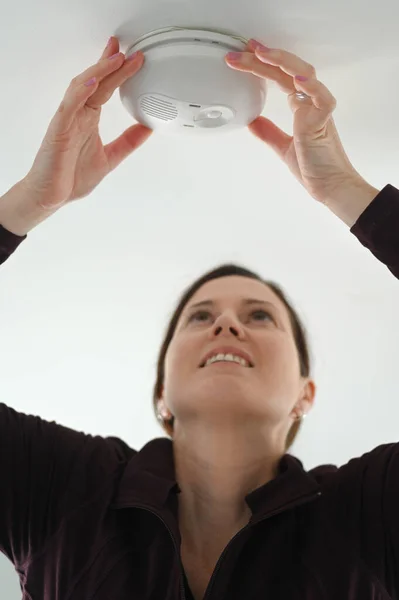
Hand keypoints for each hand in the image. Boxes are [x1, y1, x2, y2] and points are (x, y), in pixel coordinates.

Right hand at [25, 37, 152, 209]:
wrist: (50, 196)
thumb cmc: (71, 177)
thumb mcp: (111, 157)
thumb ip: (128, 141)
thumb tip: (148, 128)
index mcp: (88, 119)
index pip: (104, 88)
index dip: (116, 70)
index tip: (131, 57)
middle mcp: (77, 115)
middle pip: (96, 82)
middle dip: (111, 64)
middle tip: (128, 50)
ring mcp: (67, 120)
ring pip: (82, 87)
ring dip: (99, 72)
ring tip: (116, 59)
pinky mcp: (58, 130)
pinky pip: (69, 107)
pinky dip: (80, 93)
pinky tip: (93, 83)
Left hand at [225, 40, 364, 204]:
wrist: (329, 187)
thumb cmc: (315, 168)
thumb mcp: (283, 148)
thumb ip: (269, 133)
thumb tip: (251, 121)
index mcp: (302, 108)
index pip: (280, 78)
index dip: (263, 66)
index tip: (244, 56)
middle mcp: (311, 104)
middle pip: (287, 71)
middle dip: (263, 59)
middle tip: (241, 51)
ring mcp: (318, 110)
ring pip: (303, 74)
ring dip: (281, 62)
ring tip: (259, 53)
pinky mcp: (325, 121)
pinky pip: (321, 97)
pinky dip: (309, 85)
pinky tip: (295, 77)